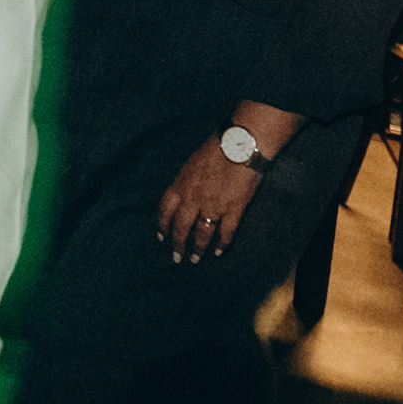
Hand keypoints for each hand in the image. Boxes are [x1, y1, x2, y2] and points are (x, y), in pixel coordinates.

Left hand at [156, 141, 262, 263]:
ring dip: (198, 249)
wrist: (240, 144)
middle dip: (178, 245)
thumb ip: (185, 181)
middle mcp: (193, 199)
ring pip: (202, 234)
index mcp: (181, 185)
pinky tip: (218, 252)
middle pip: (181, 228)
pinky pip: (226, 233)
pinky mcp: (233, 210)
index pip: (165, 211)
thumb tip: (183, 192)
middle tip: (177, 258)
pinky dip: (222, 244)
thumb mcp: (191, 162)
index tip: (162, 238)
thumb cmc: (216, 147)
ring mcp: (213, 206)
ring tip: (195, 259)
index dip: (163, 226)